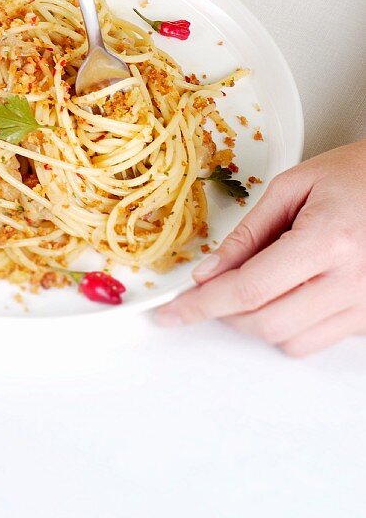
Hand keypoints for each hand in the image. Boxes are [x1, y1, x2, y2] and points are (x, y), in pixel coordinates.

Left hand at [156, 139, 365, 356]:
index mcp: (329, 241)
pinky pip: (316, 341)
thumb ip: (247, 233)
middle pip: (266, 323)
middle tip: (210, 286)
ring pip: (289, 341)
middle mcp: (351, 281)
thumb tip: (208, 273)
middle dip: (226, 311)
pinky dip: (290, 324)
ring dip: (258, 319)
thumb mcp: (291, 187)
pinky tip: (290, 290)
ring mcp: (365, 306)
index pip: (249, 288)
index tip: (171, 314)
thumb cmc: (354, 176)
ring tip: (261, 279)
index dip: (202, 305)